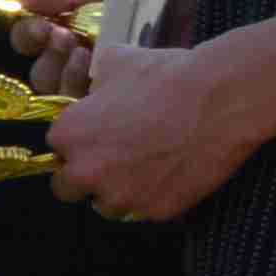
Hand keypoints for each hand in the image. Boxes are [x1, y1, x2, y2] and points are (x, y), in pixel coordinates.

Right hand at [6, 0, 204, 99]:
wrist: (229, 5)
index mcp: (81, 26)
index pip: (35, 39)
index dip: (31, 35)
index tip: (45, 26)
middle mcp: (91, 58)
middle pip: (45, 74)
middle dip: (50, 58)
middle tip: (68, 41)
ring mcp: (114, 85)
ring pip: (67, 98)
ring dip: (68, 79)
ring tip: (88, 57)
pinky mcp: (138, 106)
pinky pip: (102, 116)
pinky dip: (96, 103)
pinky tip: (110, 84)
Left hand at [47, 29, 257, 224]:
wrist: (218, 99)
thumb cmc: (165, 75)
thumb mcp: (115, 64)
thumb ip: (93, 82)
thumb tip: (93, 80)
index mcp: (68, 136)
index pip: (57, 151)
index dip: (77, 146)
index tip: (96, 141)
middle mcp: (86, 171)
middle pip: (68, 188)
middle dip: (86, 177)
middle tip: (113, 162)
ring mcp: (122, 196)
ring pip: (106, 207)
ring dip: (118, 193)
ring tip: (144, 170)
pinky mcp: (157, 211)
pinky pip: (146, 212)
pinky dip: (154, 199)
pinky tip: (171, 175)